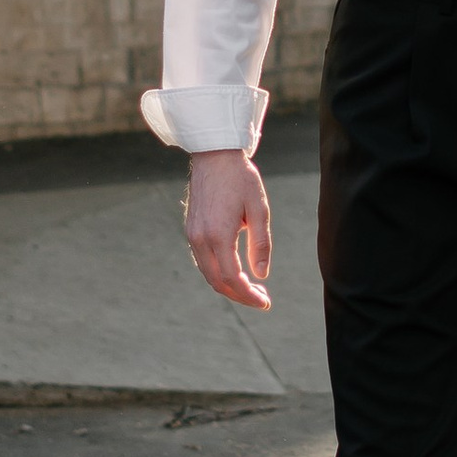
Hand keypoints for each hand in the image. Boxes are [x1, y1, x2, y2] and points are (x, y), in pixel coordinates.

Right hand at [184, 148, 273, 308]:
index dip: (249, 295)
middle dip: (239, 295)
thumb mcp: (259, 210)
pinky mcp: (191, 229)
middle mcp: (201, 239)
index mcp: (219, 235)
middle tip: (261, 299)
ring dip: (228, 286)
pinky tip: (234, 271)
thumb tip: (261, 274)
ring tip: (250, 288)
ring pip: (207, 273)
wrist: (214, 154)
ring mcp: (192, 235)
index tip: (265, 302)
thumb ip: (260, 244)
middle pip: (217, 282)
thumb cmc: (241, 179)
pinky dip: (217, 272)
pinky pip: (202, 261)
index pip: (232, 278)